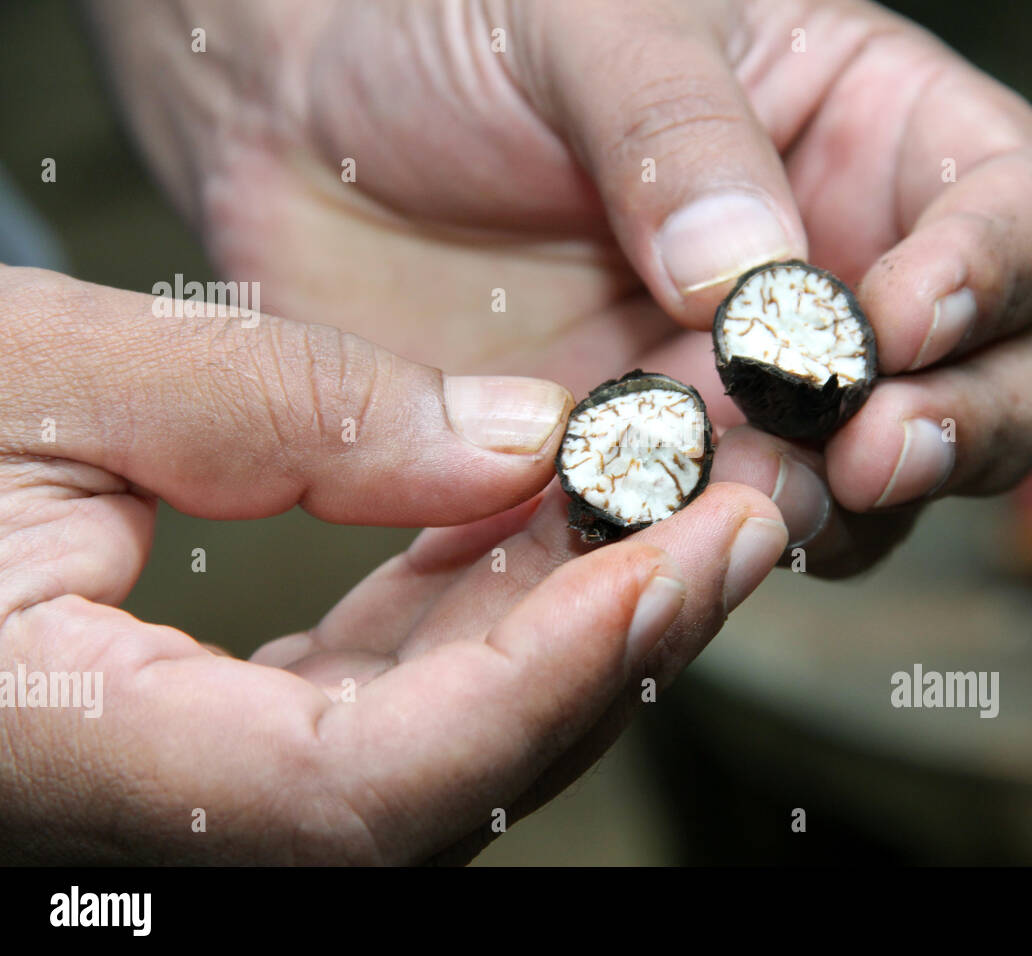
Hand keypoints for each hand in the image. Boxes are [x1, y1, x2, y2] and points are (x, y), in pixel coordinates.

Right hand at [0, 266, 785, 862]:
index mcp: (79, 757)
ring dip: (581, 621)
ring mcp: (208, 781)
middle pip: (448, 781)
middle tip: (741, 516)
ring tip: (691, 502)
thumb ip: (283, 410)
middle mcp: (169, 810)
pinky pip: (400, 689)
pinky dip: (497, 606)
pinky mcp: (234, 727)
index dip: (540, 685)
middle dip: (615, 649)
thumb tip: (519, 440)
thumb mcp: (42, 376)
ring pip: (448, 739)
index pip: (363, 789)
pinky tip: (563, 514)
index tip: (673, 563)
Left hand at [88, 0, 1031, 576]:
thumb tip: (752, 285)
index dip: (991, 272)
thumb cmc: (458, 19)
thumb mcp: (587, 21)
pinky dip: (711, 547)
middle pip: (994, 373)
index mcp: (858, 129)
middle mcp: (830, 268)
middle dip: (959, 424)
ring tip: (756, 494)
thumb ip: (678, 135)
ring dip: (841, 505)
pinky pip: (721, 528)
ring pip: (874, 479)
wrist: (307, 117)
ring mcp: (749, 380)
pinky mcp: (659, 458)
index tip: (903, 320)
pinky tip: (659, 537)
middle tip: (875, 450)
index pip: (1011, 207)